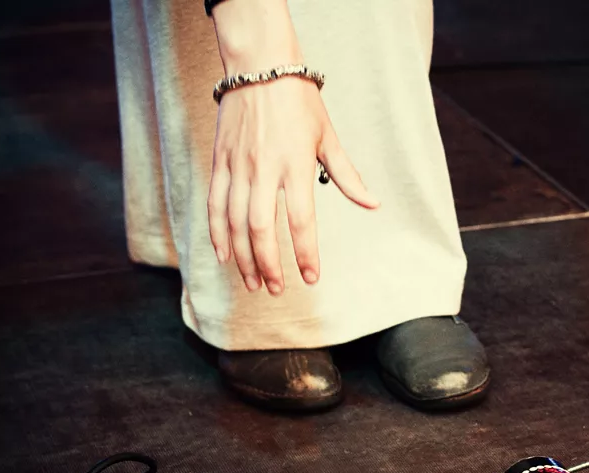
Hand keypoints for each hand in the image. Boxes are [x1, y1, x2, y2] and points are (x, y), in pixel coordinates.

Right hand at [208, 0, 378, 295]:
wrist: (259, 66)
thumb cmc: (300, 102)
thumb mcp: (328, 137)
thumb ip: (348, 176)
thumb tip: (373, 204)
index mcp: (296, 165)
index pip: (301, 220)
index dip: (306, 253)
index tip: (311, 278)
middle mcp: (264, 169)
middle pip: (262, 229)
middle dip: (269, 265)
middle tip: (277, 289)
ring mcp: (238, 166)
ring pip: (236, 223)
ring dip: (243, 258)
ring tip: (253, 282)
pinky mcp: (220, 162)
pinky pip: (215, 205)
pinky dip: (217, 234)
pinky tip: (223, 256)